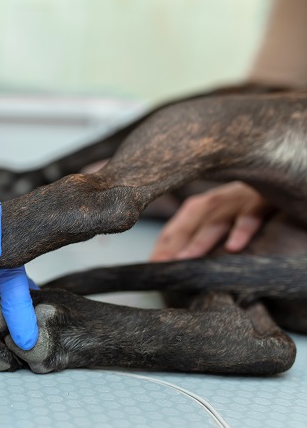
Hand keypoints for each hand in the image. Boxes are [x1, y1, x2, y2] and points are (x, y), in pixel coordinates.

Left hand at [150, 182, 272, 261]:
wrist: (296, 181)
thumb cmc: (269, 204)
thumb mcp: (241, 215)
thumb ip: (219, 231)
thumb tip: (191, 260)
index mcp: (220, 199)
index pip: (186, 216)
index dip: (167, 238)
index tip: (153, 263)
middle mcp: (230, 194)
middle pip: (196, 214)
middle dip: (175, 239)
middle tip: (160, 264)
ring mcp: (250, 193)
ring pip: (219, 214)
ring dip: (201, 238)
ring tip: (185, 259)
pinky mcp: (273, 197)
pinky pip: (256, 211)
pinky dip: (244, 227)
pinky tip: (234, 246)